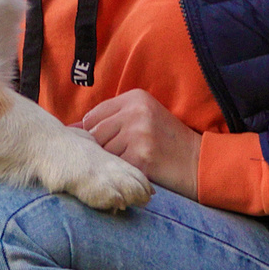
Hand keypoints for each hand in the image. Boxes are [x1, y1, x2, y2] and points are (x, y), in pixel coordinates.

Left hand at [78, 89, 200, 196]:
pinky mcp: (140, 157)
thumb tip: (71, 129)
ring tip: (134, 160)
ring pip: (103, 152)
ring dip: (112, 162)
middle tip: (123, 154)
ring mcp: (137, 134)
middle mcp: (135, 112)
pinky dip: (121, 172)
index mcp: (135, 97)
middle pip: (94, 134)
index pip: (93, 116)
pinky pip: (114, 167)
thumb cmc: (167, 141)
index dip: (95, 133)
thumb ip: (112, 118)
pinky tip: (137, 170)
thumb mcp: (144, 117)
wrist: (197, 162)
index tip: (109, 142)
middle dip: (103, 148)